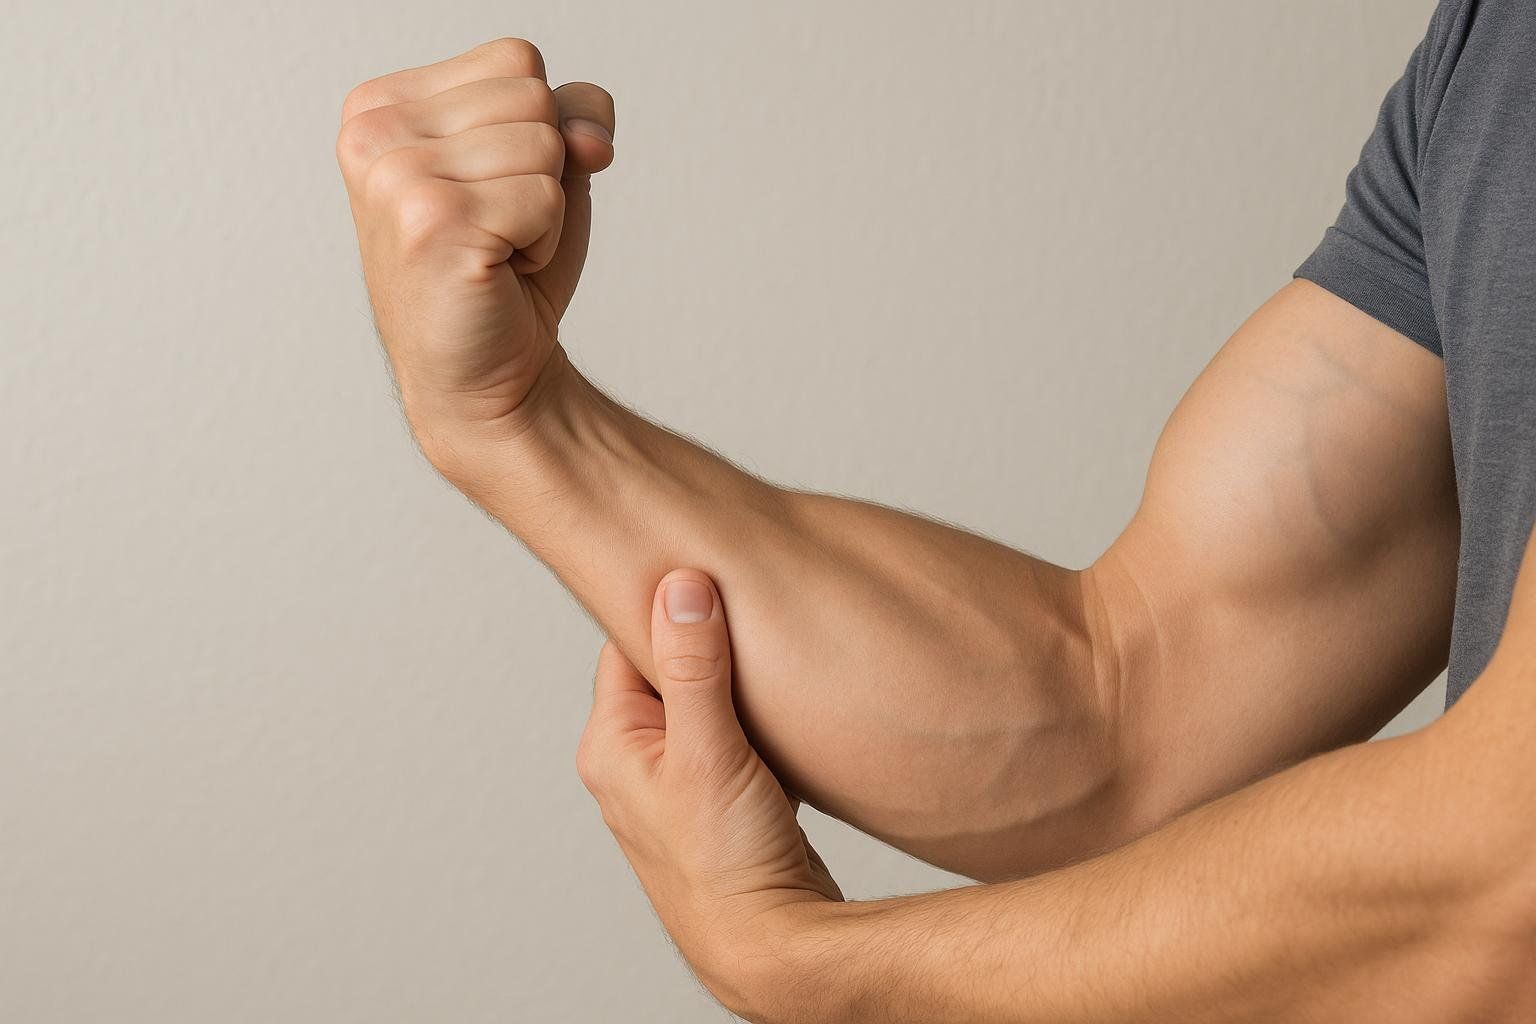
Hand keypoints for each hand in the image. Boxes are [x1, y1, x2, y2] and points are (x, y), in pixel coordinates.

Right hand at [335, 38, 614, 450]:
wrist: (486, 374)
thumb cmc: (505, 271)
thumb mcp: (543, 169)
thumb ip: (571, 114)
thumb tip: (590, 133)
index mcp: (382, 104)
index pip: (516, 58)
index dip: (539, 127)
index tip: (493, 189)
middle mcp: (374, 132)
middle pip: (532, 94)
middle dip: (543, 168)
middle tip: (497, 227)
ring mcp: (396, 176)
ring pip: (545, 142)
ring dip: (545, 208)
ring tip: (496, 249)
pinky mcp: (432, 221)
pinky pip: (546, 196)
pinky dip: (544, 242)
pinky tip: (499, 271)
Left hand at [576, 570, 842, 1016]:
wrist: (770, 944)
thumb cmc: (726, 862)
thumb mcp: (708, 749)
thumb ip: (692, 666)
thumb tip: (681, 586)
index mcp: (611, 743)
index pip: (629, 642)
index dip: (669, 606)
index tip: (712, 574)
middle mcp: (633, 763)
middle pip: (665, 669)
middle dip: (707, 642)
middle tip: (750, 610)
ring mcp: (676, 784)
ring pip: (702, 703)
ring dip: (734, 683)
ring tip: (769, 658)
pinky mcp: (718, 800)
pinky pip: (730, 735)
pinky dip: (752, 719)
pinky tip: (782, 714)